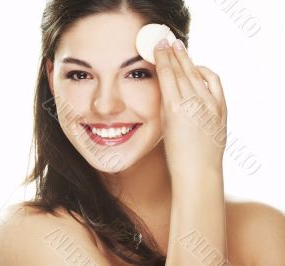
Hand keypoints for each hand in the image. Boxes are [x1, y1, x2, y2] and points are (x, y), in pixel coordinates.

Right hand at [154, 39, 227, 177]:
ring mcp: (210, 104)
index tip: (158, 46)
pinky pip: (213, 81)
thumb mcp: (164, 124)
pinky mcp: (221, 107)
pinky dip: (204, 72)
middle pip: (181, 69)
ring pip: (196, 73)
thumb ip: (166, 102)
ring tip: (180, 48)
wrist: (198, 170)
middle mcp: (193, 102)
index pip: (167, 74)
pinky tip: (198, 67)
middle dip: (173, 53)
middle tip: (167, 40)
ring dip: (187, 59)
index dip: (162, 57)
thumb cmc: (176, 154)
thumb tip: (167, 84)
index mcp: (174, 107)